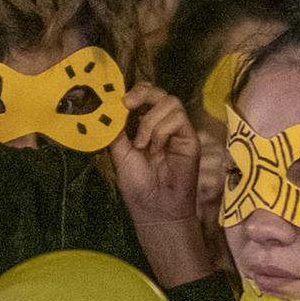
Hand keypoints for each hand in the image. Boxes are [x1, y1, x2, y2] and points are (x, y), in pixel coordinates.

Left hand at [110, 84, 212, 287]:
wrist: (154, 208)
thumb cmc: (138, 185)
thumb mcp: (120, 154)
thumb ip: (117, 131)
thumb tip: (109, 108)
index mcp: (147, 127)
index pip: (147, 97)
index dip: (137, 91)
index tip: (121, 101)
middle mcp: (164, 126)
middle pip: (161, 93)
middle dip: (143, 94)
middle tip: (128, 105)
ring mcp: (179, 131)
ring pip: (170, 103)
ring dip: (150, 122)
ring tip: (143, 145)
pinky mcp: (190, 139)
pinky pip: (178, 119)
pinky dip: (161, 131)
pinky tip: (156, 149)